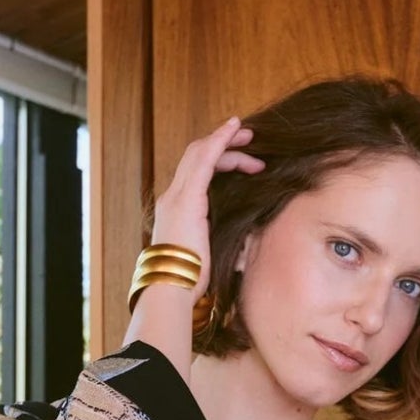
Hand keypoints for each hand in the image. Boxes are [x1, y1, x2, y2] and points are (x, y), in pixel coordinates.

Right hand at [127, 115, 265, 358]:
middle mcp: (172, 198)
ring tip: (248, 135)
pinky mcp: (186, 198)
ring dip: (225, 141)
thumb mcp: (210, 255)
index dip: (218, 160)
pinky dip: (219, 140)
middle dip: (223, 145)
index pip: (195, 174)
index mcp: (177, 212)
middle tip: (249, 139)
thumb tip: (248, 242)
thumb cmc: (191, 282)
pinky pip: (204, 158)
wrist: (171, 290)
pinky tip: (234, 129)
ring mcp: (177, 196)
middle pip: (196, 157)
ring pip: (199, 152)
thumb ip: (222, 240)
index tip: (241, 158)